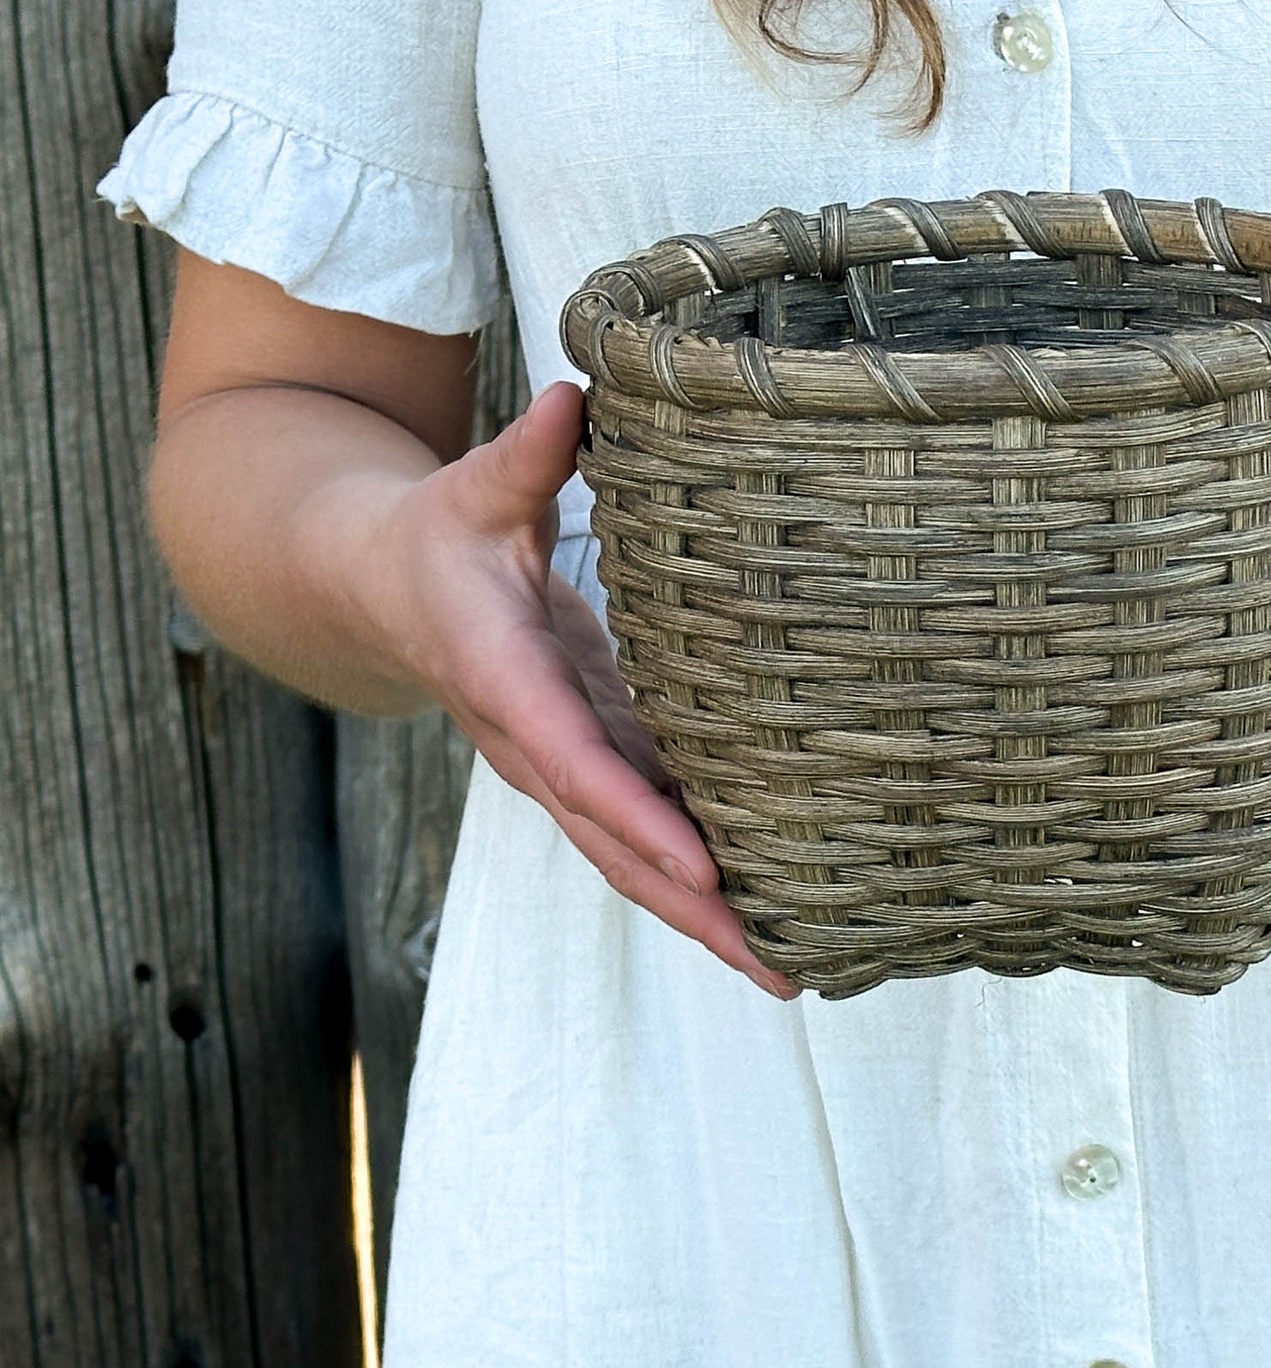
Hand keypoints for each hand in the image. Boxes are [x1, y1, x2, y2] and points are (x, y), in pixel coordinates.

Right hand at [364, 380, 800, 998]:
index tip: (704, 867)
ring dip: (705, 919)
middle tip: (778, 965)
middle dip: (694, 908)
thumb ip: (524, 459)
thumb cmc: (440, 536)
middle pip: (618, 845)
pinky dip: (699, 881)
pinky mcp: (593, 767)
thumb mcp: (473, 491)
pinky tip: (767, 910)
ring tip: (790, 968)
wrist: (382, 592)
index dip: (640, 817)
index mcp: (508, 683)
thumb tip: (572, 399)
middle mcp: (538, 747)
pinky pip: (645, 837)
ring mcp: (566, 768)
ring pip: (634, 859)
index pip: (578, 764)